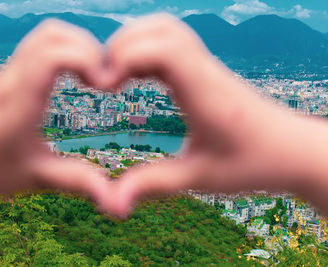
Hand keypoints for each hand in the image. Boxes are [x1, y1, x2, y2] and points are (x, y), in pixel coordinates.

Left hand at [0, 19, 109, 216]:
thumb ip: (76, 182)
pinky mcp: (10, 72)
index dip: (87, 61)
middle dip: (88, 49)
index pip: (53, 56)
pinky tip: (74, 77)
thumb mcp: (36, 177)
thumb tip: (116, 201)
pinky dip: (66, 50)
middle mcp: (14, 79)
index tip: (103, 87)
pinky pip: (41, 44)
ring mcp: (10, 72)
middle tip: (102, 81)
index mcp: (20, 103)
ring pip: (46, 33)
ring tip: (91, 77)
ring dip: (77, 46)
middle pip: (53, 34)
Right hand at [100, 14, 327, 216]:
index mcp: (206, 94)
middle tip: (105, 81)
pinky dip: (147, 50)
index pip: (165, 50)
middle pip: (160, 29)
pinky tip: (137, 76)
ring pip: (166, 29)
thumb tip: (112, 203)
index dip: (126, 58)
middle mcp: (206, 71)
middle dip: (122, 46)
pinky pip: (172, 43)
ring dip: (134, 43)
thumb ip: (154, 185)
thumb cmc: (253, 164)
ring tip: (117, 75)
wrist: (291, 149)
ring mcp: (207, 66)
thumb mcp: (200, 179)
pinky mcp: (206, 69)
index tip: (107, 87)